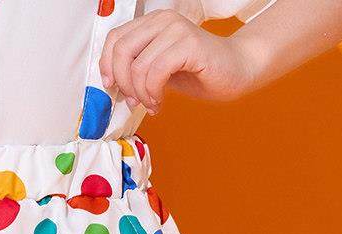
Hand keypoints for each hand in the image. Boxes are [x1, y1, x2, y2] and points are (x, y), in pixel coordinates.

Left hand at [100, 10, 262, 113]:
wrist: (235, 70)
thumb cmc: (196, 71)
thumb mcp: (157, 69)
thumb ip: (135, 69)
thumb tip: (110, 84)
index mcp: (152, 23)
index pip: (114, 39)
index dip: (107, 65)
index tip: (112, 87)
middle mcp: (163, 21)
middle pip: (121, 51)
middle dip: (122, 83)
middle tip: (133, 101)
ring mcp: (177, 30)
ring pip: (138, 66)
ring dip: (140, 94)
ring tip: (151, 104)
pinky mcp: (189, 45)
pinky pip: (156, 73)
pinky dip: (153, 94)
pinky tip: (159, 104)